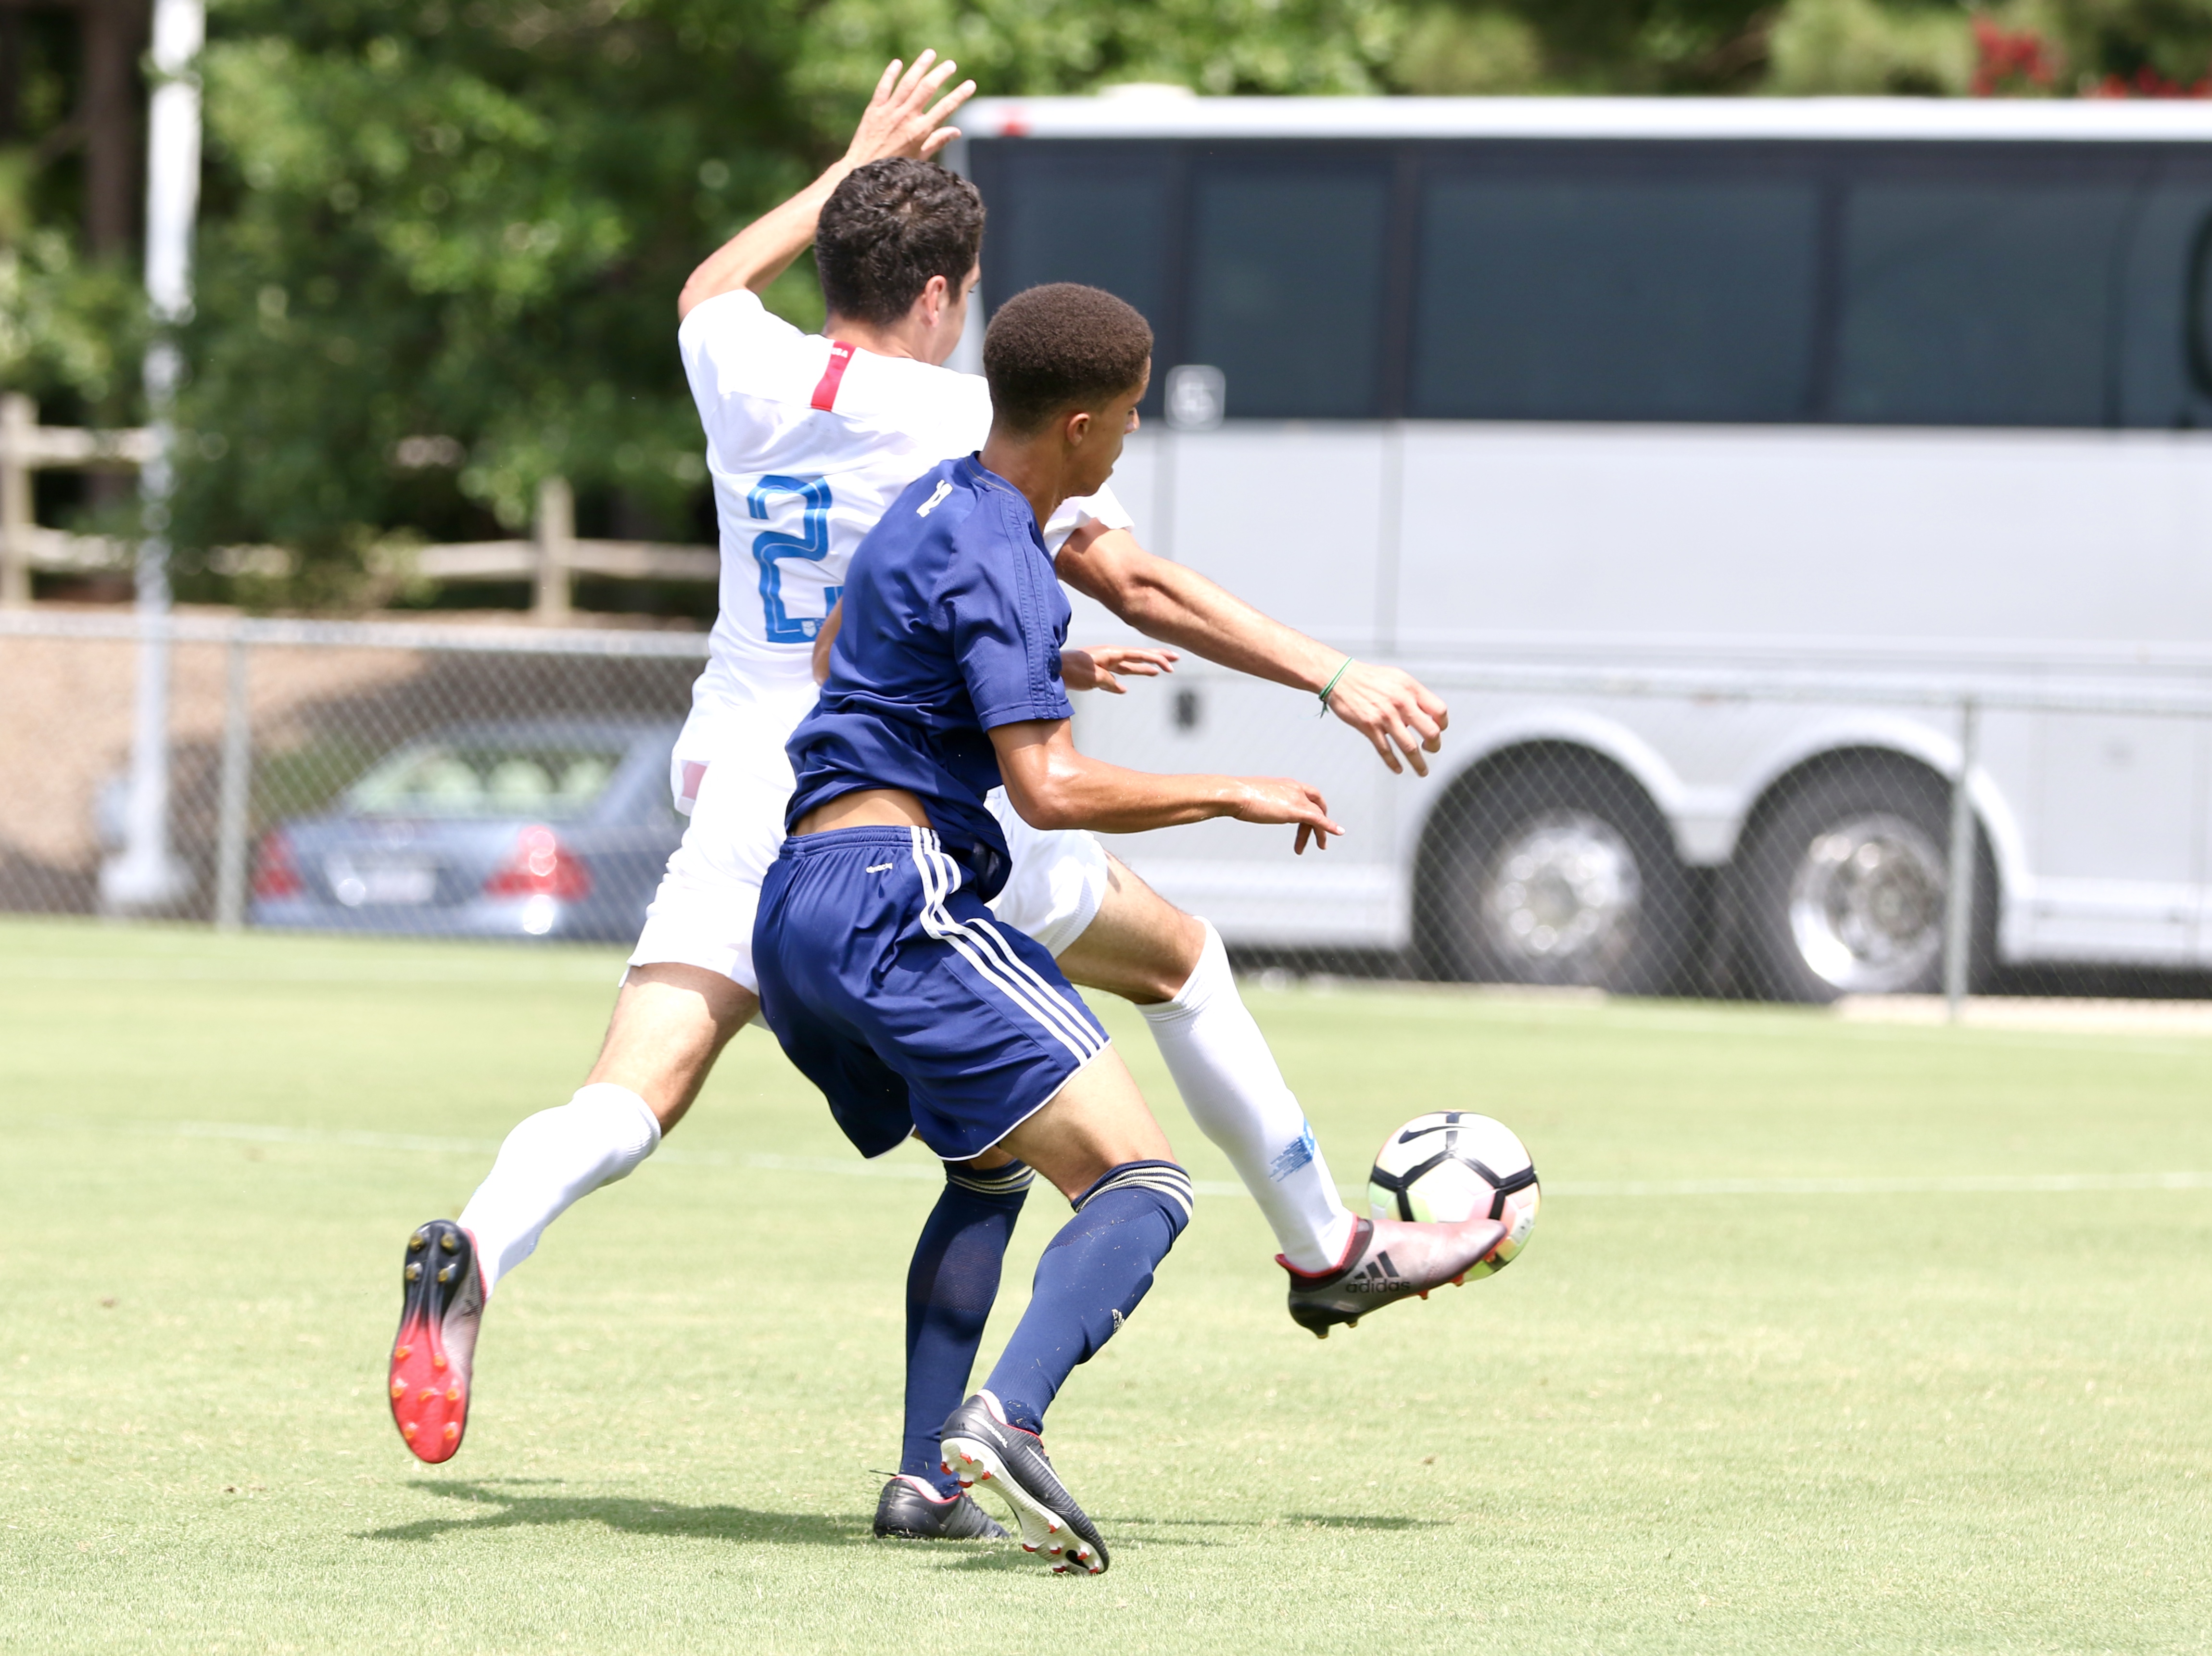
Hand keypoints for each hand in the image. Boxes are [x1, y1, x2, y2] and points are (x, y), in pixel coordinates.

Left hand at [843, 52, 975, 168]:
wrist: (862, 170)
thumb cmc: (894, 167)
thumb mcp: (919, 158)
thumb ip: (937, 142)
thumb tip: (956, 131)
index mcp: (920, 132)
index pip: (945, 108)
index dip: (959, 95)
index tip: (970, 84)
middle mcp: (905, 118)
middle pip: (927, 89)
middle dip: (941, 74)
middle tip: (951, 64)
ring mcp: (889, 112)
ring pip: (907, 83)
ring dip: (920, 66)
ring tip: (930, 54)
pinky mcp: (874, 109)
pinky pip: (884, 87)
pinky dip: (891, 74)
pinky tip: (898, 63)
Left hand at [1061, 645, 1178, 693]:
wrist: (1049, 670)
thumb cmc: (1070, 670)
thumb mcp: (1092, 676)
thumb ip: (1108, 680)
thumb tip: (1121, 687)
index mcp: (1111, 653)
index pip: (1139, 654)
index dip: (1156, 659)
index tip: (1171, 665)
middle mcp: (1109, 656)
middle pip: (1138, 656)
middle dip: (1157, 658)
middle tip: (1175, 660)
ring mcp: (1103, 664)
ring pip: (1129, 666)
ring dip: (1144, 668)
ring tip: (1159, 671)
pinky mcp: (1095, 673)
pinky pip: (1114, 676)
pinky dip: (1123, 680)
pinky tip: (1126, 688)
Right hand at [1229, 777, 1342, 854]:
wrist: (1233, 794)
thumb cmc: (1234, 796)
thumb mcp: (1249, 798)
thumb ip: (1253, 801)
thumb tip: (1241, 806)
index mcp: (1285, 784)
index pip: (1307, 793)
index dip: (1314, 806)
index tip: (1310, 821)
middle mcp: (1294, 788)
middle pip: (1316, 805)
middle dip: (1320, 821)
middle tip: (1320, 837)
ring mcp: (1296, 798)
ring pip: (1317, 816)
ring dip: (1320, 833)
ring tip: (1321, 847)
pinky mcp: (1296, 810)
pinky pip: (1319, 819)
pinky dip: (1329, 826)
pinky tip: (1338, 833)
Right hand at [1323, 661, 1449, 776]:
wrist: (1341, 677)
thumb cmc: (1370, 678)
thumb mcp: (1398, 678)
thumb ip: (1414, 695)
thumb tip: (1427, 714)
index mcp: (1411, 689)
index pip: (1439, 711)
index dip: (1442, 724)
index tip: (1438, 730)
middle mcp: (1401, 703)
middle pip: (1430, 732)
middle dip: (1434, 746)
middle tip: (1431, 750)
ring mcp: (1385, 716)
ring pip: (1409, 747)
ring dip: (1418, 764)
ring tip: (1422, 771)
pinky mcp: (1369, 727)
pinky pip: (1385, 751)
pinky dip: (1393, 763)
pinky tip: (1398, 768)